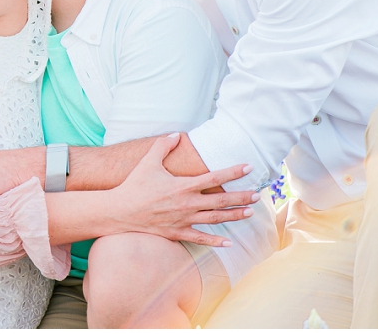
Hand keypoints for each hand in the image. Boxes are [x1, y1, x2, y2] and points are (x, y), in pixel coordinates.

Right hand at [108, 133, 259, 246]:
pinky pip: (200, 238)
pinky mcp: (177, 233)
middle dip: (240, 196)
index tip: (247, 167)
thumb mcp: (148, 162)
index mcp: (183, 185)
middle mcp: (187, 204)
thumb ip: (162, 146)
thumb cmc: (134, 185)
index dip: (232, 172)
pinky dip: (215, 241)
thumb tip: (176, 135)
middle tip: (256, 194)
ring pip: (215, 219)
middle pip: (220, 200)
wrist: (120, 211)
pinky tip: (228, 242)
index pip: (213, 177)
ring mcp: (183, 220)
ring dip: (234, 216)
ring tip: (249, 213)